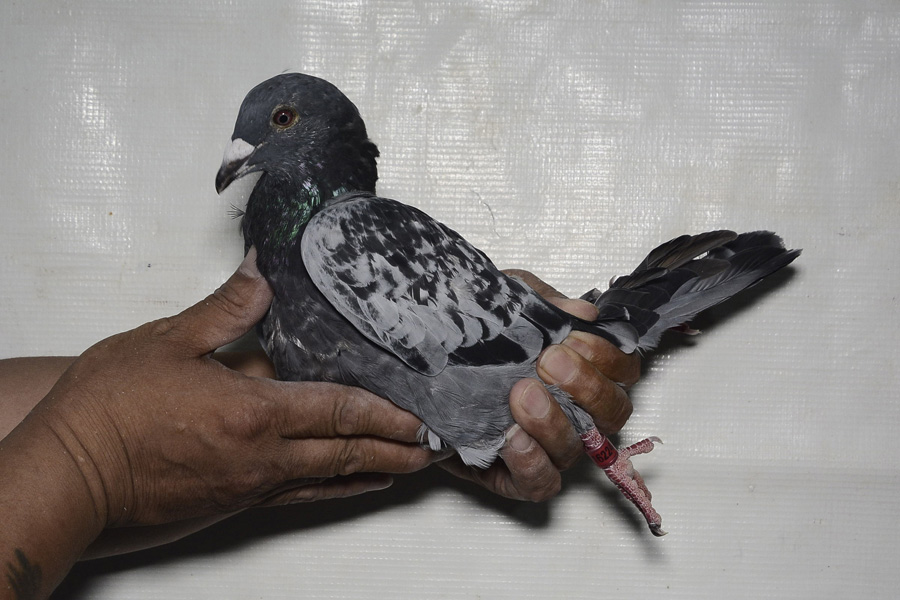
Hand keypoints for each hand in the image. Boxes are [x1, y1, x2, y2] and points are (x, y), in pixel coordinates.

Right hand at [26, 248, 435, 528]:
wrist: (70, 475)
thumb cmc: (110, 411)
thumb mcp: (167, 341)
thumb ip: (225, 309)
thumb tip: (261, 272)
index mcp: (252, 413)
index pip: (338, 410)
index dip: (386, 414)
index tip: (421, 417)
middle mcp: (262, 458)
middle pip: (346, 452)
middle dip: (396, 449)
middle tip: (436, 449)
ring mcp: (251, 487)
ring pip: (329, 480)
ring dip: (375, 471)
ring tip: (410, 467)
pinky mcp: (235, 505)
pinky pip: (300, 498)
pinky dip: (336, 491)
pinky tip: (353, 484)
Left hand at [439, 269, 639, 500]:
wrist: (424, 369)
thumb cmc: (474, 340)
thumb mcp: (506, 307)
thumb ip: (544, 306)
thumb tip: (582, 311)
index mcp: (582, 372)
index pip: (623, 372)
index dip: (608, 358)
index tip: (574, 339)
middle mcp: (575, 413)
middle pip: (612, 413)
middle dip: (585, 386)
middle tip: (548, 361)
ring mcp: (550, 447)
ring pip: (576, 449)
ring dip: (552, 422)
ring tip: (521, 395)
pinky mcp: (517, 475)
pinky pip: (541, 483)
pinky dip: (531, 462)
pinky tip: (511, 437)